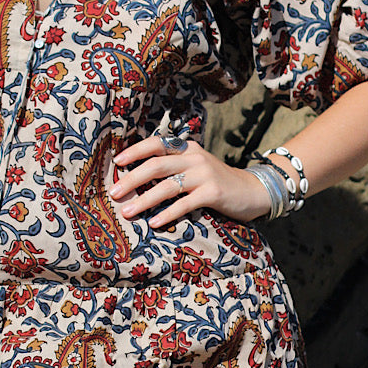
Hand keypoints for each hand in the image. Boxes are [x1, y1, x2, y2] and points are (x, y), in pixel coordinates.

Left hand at [110, 135, 269, 225]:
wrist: (252, 191)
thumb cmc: (217, 183)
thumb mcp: (195, 168)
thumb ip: (173, 168)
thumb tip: (137, 178)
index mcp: (187, 148)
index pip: (156, 144)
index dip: (135, 152)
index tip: (117, 162)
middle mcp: (195, 157)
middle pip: (156, 165)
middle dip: (132, 179)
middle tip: (114, 192)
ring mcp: (205, 174)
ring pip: (168, 185)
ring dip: (145, 199)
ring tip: (128, 211)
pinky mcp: (214, 192)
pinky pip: (185, 203)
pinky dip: (168, 213)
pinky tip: (155, 223)